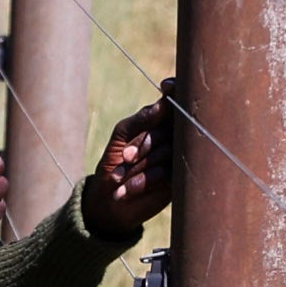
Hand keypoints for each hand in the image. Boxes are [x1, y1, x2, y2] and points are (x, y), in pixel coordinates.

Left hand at [77, 99, 179, 235]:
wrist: (108, 200)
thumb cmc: (114, 163)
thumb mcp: (121, 135)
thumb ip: (141, 119)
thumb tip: (163, 104)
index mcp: (160, 122)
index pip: (174, 103)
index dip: (175, 92)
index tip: (168, 86)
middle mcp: (172, 138)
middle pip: (170, 129)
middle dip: (144, 144)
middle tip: (125, 157)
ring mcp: (177, 159)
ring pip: (169, 151)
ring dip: (141, 164)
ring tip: (119, 177)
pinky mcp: (177, 181)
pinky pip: (167, 173)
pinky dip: (145, 180)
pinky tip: (127, 189)